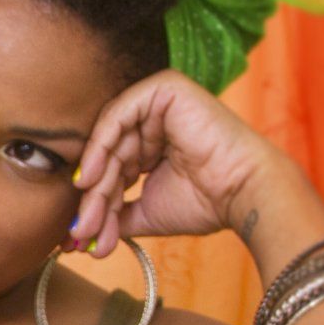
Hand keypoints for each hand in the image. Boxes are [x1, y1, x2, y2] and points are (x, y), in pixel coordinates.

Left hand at [63, 69, 297, 258]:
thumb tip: (83, 235)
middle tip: (82, 231)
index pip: (113, 168)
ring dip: (96, 180)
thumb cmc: (207, 202)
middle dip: (94, 198)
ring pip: (111, 139)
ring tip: (89, 215)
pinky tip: (90, 178)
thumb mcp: (148, 211)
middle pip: (109, 156)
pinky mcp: (164, 88)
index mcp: (154, 145)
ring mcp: (159, 102)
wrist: (243, 193)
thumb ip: (117, 215)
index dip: (96, 201)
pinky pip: (120, 114)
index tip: (80, 235)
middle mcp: (155, 121)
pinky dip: (100, 146)